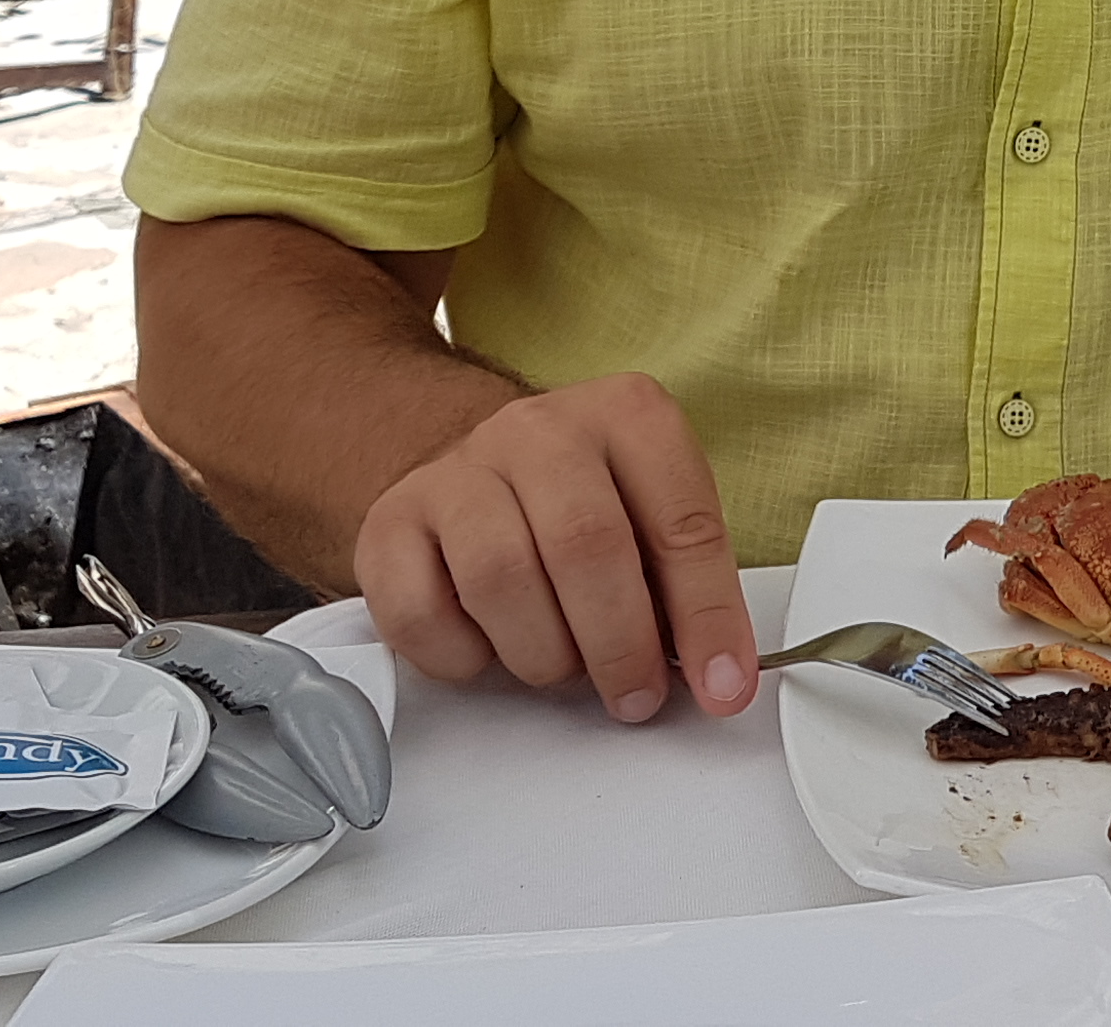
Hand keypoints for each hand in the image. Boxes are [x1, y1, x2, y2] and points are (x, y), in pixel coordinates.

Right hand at [350, 371, 762, 723]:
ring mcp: (456, 469)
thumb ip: (686, 586)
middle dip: (620, 644)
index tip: (720, 686)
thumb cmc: (582, 509)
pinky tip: (488, 647)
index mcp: (627, 416)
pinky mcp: (389, 522)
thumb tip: (719, 675)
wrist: (476, 471)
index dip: (707, 617)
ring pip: (501, 577)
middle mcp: (540, 429)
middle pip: (586, 545)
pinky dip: (463, 656)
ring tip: (559, 665)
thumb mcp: (651, 521)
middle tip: (633, 695)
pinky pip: (420, 612)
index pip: (682, 521)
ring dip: (543, 653)